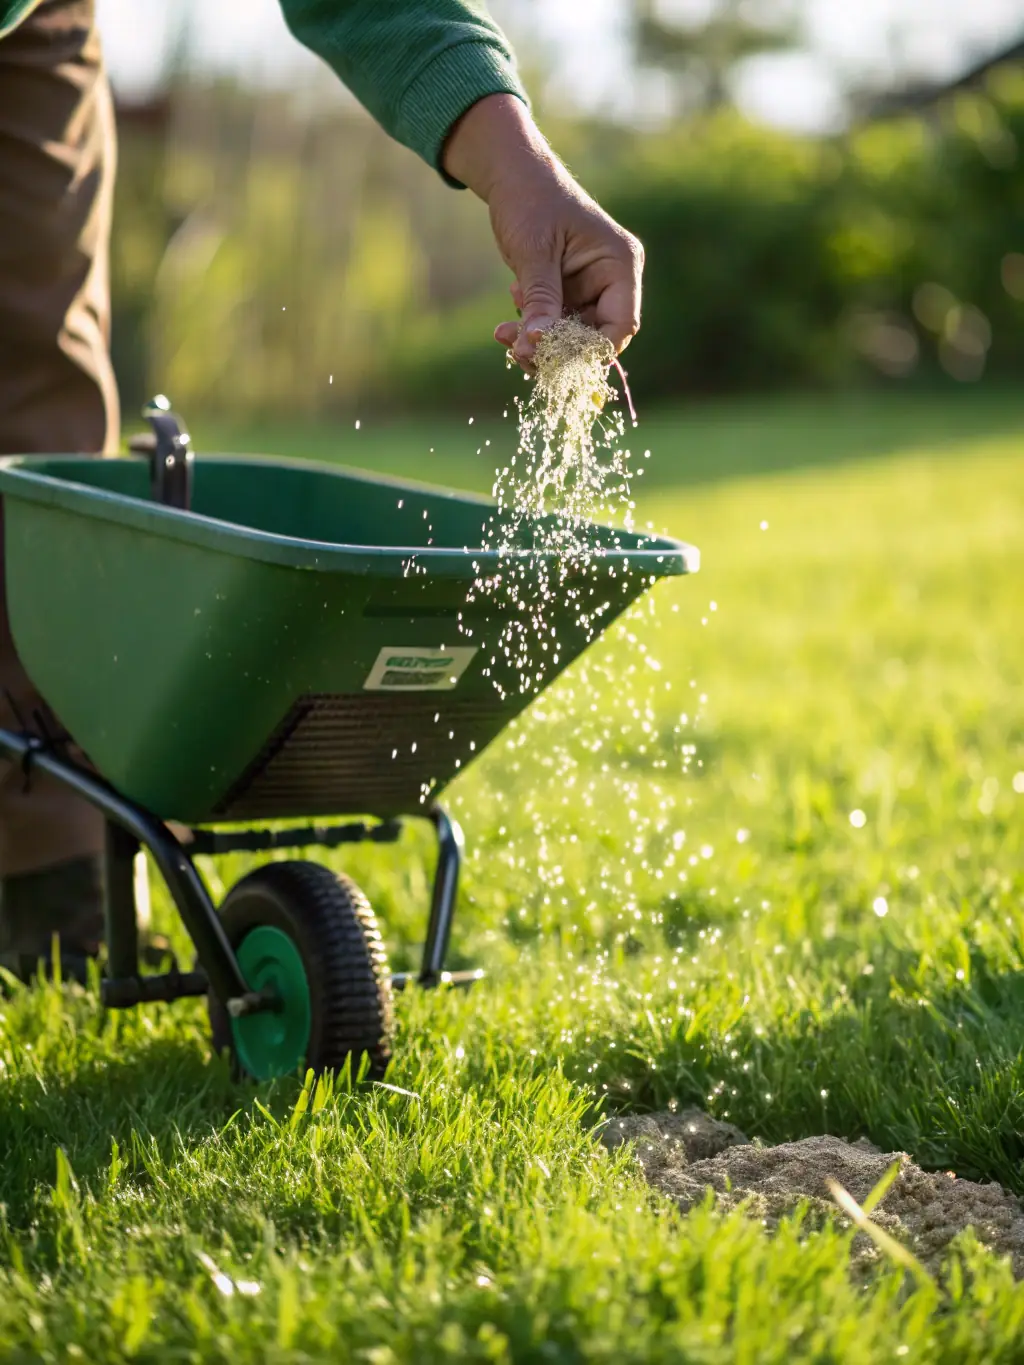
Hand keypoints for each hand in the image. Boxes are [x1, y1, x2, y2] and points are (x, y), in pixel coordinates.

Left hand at [443, 95, 643, 369]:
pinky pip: (556, 329)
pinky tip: (506, 326)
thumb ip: (541, 298)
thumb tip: (539, 345)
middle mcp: (612, 281)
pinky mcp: (569, 296)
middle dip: (555, 349)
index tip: (554, 359)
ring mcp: (591, 290)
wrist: (513, 178)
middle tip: (517, 350)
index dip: (592, 349)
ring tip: (504, 334)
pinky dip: (532, 333)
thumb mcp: (534, 251)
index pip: (621, 324)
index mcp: (620, 264)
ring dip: (538, 344)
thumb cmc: (530, 201)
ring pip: (571, 339)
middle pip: (595, 337)